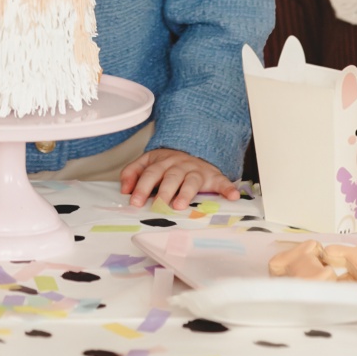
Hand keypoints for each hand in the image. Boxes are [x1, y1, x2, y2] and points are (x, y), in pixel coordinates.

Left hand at [120, 149, 240, 210]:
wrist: (195, 150)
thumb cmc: (169, 163)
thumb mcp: (148, 162)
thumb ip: (133, 172)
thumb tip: (123, 189)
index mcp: (162, 162)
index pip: (150, 173)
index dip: (141, 187)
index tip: (135, 201)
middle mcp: (179, 165)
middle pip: (170, 177)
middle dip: (163, 191)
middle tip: (158, 205)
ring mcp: (197, 170)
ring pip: (191, 180)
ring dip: (187, 192)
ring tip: (181, 205)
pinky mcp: (213, 176)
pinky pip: (222, 181)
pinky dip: (228, 188)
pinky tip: (233, 196)